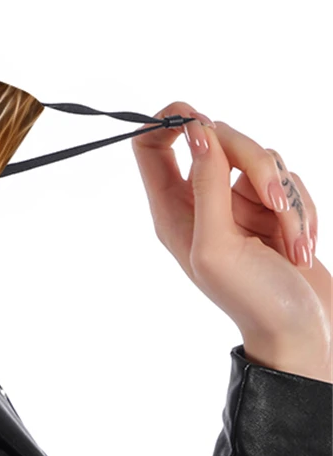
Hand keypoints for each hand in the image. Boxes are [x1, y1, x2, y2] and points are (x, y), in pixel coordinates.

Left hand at [131, 101, 330, 382]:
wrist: (305, 336)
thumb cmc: (254, 301)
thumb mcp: (218, 245)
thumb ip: (205, 184)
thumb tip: (195, 130)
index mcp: (171, 208)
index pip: (149, 145)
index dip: (168, 122)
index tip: (198, 118)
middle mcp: (199, 199)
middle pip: (216, 139)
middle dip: (254, 164)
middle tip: (275, 203)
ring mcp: (236, 203)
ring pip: (258, 157)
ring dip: (285, 198)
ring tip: (293, 244)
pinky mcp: (271, 208)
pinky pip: (287, 180)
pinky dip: (302, 209)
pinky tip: (302, 246)